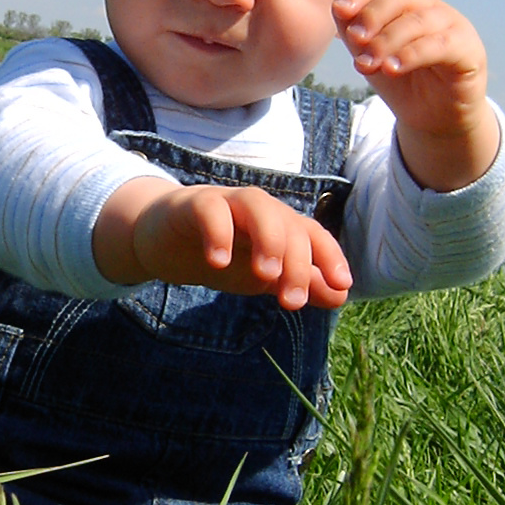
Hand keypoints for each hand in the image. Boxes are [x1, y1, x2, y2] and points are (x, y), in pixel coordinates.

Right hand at [93, 177, 351, 308]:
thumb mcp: (262, 276)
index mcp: (278, 225)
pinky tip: (217, 261)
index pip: (312, 233)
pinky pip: (209, 209)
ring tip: (265, 274)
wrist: (162, 240)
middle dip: (296, 262)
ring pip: (256, 204)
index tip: (341, 284)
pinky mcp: (191, 204)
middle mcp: (257, 209)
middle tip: (291, 302)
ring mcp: (225, 202)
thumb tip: (341, 296)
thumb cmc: (221, 254)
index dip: (330, 255)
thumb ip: (299, 283)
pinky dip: (217, 231)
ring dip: (267, 237)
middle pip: (288, 222)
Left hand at [333, 0, 499, 190]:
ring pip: (420, 21)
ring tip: (367, 63)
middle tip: (355, 39)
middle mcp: (432, 10)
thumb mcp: (371, 57)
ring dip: (388, 40)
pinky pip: (441, 45)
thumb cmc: (402, 83)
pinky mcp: (470, 51)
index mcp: (407, 6)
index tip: (340, 9)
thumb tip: (338, 8)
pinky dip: (412, 54)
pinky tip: (392, 68)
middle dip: (374, 15)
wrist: (435, 120)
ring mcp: (454, 27)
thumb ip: (355, 34)